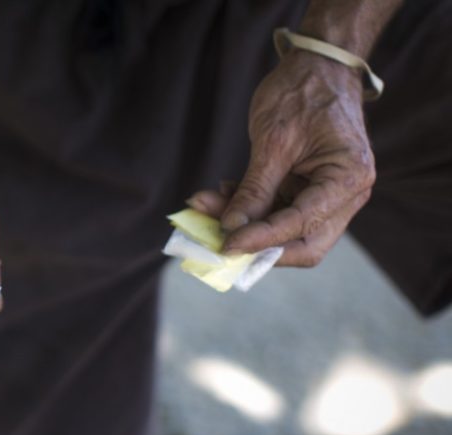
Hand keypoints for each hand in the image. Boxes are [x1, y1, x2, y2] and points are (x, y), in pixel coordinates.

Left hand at [191, 50, 375, 266]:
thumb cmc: (303, 93)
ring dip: (245, 225)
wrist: (315, 67)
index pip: (303, 223)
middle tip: (218, 242)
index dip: (262, 239)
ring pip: (285, 231)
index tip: (226, 245)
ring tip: (206, 206)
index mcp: (349, 179)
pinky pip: (277, 213)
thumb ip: (255, 189)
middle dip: (258, 246)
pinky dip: (248, 209)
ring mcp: (327, 196)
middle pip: (303, 244)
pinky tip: (222, 194)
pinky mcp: (306, 192)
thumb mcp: (274, 140)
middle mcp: (346, 195)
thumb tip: (232, 229)